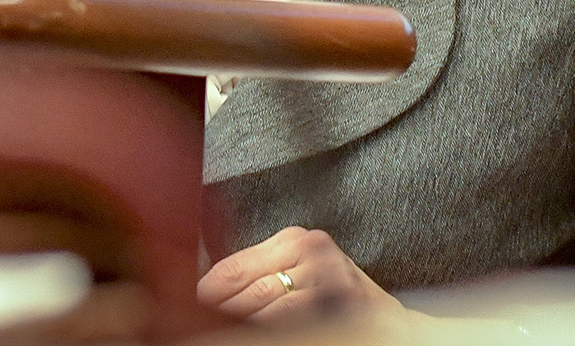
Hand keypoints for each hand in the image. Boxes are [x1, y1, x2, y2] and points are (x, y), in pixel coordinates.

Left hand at [199, 226, 401, 323]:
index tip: (179, 313)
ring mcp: (324, 279)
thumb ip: (264, 277)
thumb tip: (201, 297)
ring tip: (211, 333)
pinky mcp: (332, 304)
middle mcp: (311, 251)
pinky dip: (258, 331)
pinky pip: (278, 325)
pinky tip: (245, 334)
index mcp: (298, 240)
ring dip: (231, 328)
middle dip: (213, 317)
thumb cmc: (342, 306)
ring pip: (255, 312)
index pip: (230, 271)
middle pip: (239, 293)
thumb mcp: (305, 276)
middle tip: (188, 329)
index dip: (202, 297)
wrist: (396, 330)